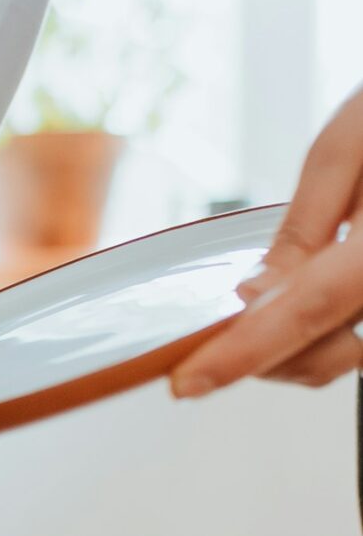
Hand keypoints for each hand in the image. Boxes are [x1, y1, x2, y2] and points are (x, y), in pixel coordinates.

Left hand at [171, 85, 362, 397]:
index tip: (190, 381)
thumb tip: (256, 295)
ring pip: (344, 357)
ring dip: (293, 350)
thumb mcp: (345, 153)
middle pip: (326, 353)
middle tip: (213, 339)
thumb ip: (303, 230)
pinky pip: (358, 340)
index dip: (244, 352)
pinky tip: (303, 300)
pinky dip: (323, 335)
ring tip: (262, 309)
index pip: (307, 310)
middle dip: (262, 354)